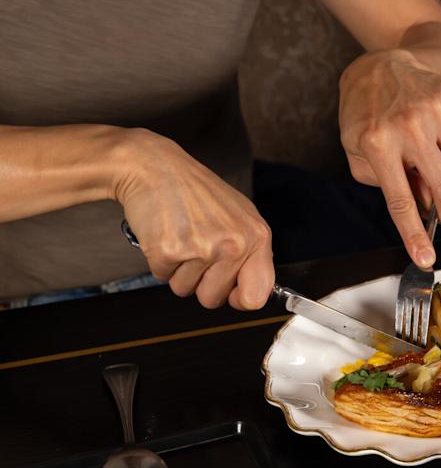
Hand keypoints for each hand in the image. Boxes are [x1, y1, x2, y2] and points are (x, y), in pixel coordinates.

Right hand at [111, 129, 274, 309]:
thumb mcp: (241, 216)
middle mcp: (233, 245)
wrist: (156, 168)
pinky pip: (162, 277)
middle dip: (200, 282)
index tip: (230, 293)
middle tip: (195, 250)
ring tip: (181, 237)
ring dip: (178, 270)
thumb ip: (252, 253)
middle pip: (213, 299)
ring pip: (185, 290)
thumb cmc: (197, 193)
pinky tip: (165, 234)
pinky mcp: (168, 250)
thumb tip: (253, 292)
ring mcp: (201, 248)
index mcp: (256, 237)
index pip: (258, 295)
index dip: (240, 299)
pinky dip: (159, 261)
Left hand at [339, 49, 440, 267]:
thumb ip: (384, 183)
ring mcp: (434, 108)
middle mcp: (408, 125)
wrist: (381, 64)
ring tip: (435, 161)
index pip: (400, 201)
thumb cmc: (366, 114)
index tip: (425, 259)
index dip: (414, 235)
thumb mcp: (357, 150)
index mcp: (377, 143)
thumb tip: (422, 204)